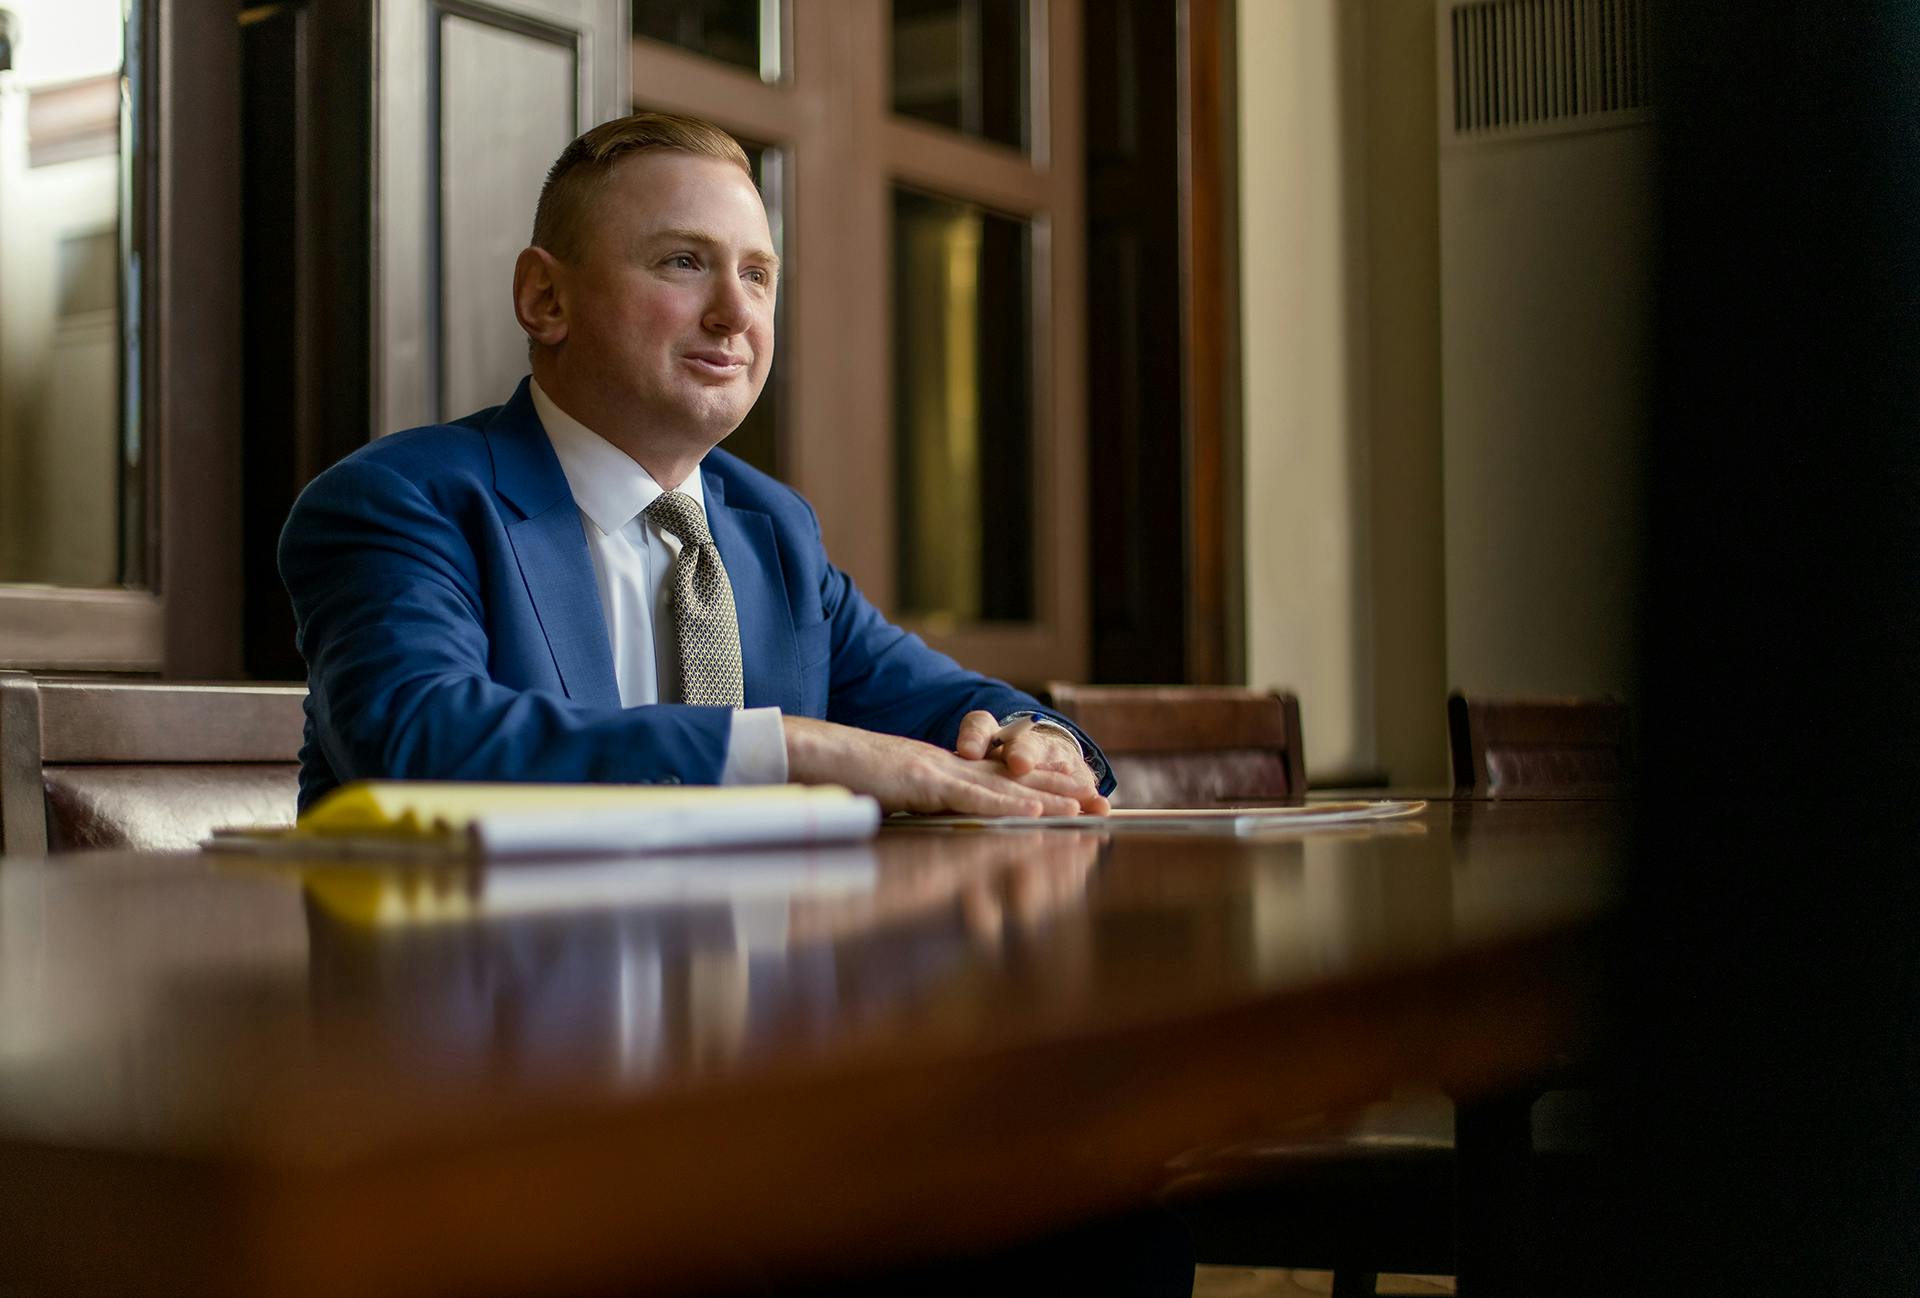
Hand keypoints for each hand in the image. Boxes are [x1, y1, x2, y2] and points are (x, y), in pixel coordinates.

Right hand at [782, 716, 1095, 816]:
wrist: (805, 752)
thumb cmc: (835, 778)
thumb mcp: (883, 798)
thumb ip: (911, 809)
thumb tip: (926, 826)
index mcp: (937, 771)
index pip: (998, 779)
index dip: (1038, 786)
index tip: (1073, 794)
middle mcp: (944, 764)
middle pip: (1014, 777)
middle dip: (1060, 787)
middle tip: (1101, 799)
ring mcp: (934, 769)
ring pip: (1003, 784)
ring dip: (1049, 796)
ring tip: (1087, 804)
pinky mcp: (920, 780)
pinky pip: (971, 795)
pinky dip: (1006, 802)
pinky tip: (1035, 809)